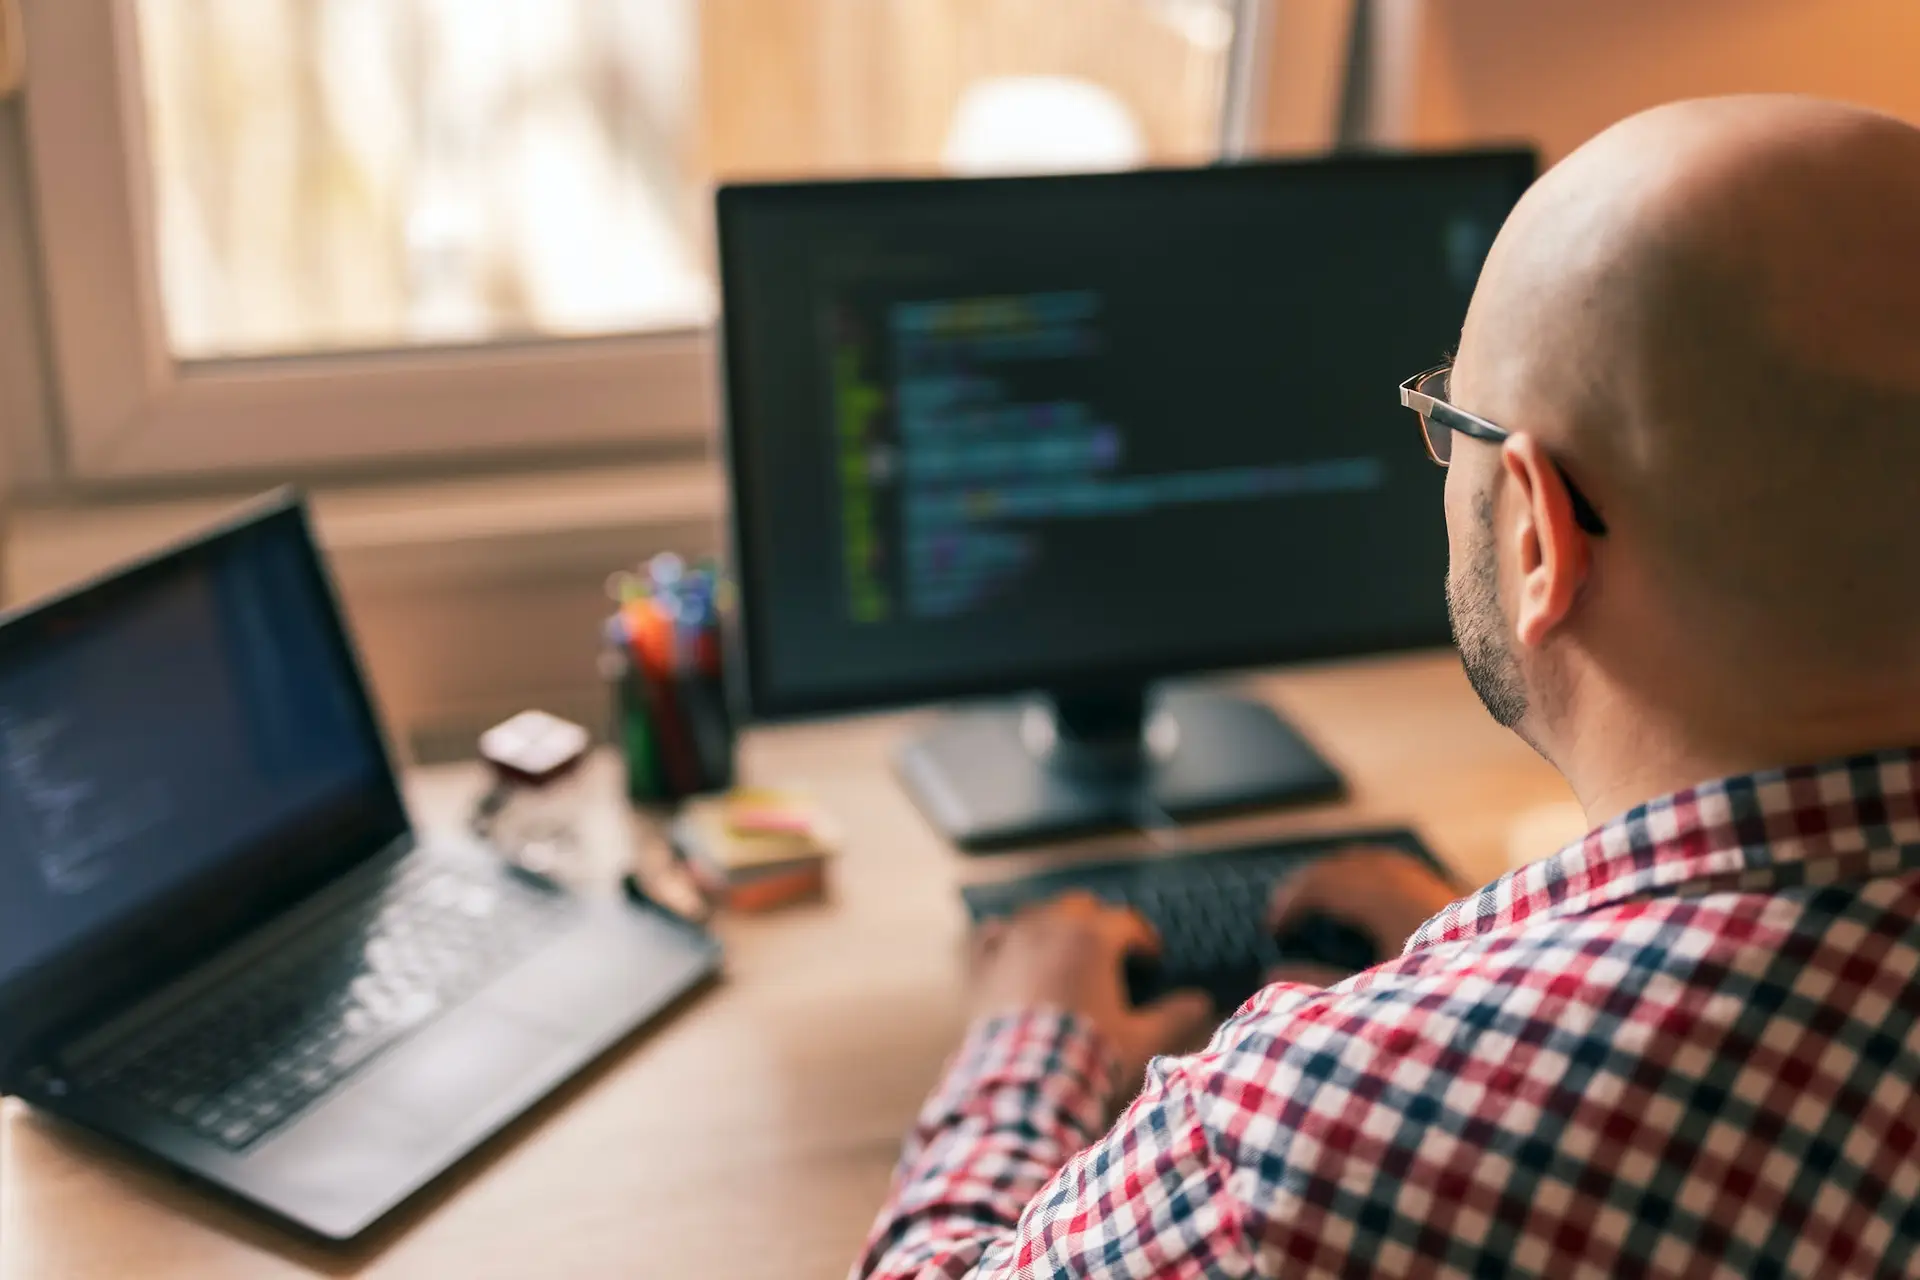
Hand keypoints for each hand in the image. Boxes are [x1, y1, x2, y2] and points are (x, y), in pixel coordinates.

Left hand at [970, 892, 1216, 1084]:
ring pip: (1038, 911)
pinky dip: (1007, 936)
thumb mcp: (1138, 1038)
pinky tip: (1015, 948)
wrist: (1024, 1079)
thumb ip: (1173, 1016)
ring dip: (1056, 923)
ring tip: (1068, 947)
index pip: (1127, 922)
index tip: (1152, 957)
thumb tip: (1201, 1003)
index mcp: (1093, 938)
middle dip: (1100, 922)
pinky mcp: (984, 964)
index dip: (1143, 938)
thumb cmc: (1085, 1055)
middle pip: (1082, 905)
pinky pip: (993, 933)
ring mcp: (1013, 941)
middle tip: (1112, 949)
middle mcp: (1051, 927)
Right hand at [1265, 847, 1458, 986]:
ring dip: (1337, 878)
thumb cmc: (1447, 999)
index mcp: (1387, 901)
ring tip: (1317, 905)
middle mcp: (1410, 883)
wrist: (1515, 1001)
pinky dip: (1367, 877)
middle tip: (1283, 915)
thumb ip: (1319, 984)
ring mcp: (1433, 884)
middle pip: (1345, 865)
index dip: (1290, 901)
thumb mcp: (1374, 995)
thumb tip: (1271, 977)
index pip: (1323, 882)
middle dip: (1308, 886)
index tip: (1272, 930)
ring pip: (1372, 862)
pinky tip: (1367, 901)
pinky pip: (1396, 868)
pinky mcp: (1451, 894)